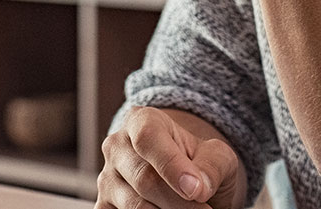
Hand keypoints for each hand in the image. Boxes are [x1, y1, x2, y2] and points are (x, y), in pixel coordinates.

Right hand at [96, 107, 246, 208]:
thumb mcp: (216, 155)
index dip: (171, 166)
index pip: (147, 138)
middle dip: (179, 202)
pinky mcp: (104, 205)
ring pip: (135, 205)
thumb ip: (212, 166)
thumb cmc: (198, 161)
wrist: (183, 178)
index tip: (196, 190)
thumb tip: (198, 188)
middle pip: (144, 179)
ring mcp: (107, 178)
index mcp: (142, 121)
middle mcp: (117, 147)